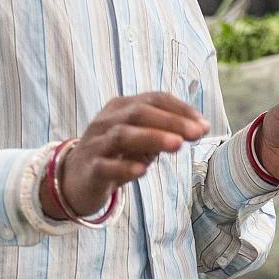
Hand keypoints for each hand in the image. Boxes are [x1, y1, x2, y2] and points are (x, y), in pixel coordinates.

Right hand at [49, 93, 208, 219]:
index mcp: (122, 108)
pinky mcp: (90, 169)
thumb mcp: (141, 139)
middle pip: (139, 113)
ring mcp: (96, 144)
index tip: (204, 125)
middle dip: (171, 121)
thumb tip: (199, 128)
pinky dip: (124, 167)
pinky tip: (142, 170)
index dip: (180, 109)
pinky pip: (106, 166)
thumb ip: (166, 132)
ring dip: (152, 138)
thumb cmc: (115, 155)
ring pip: (123, 136)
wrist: (75, 179)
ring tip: (177, 145)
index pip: (154, 99)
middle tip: (197, 133)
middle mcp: (107, 121)